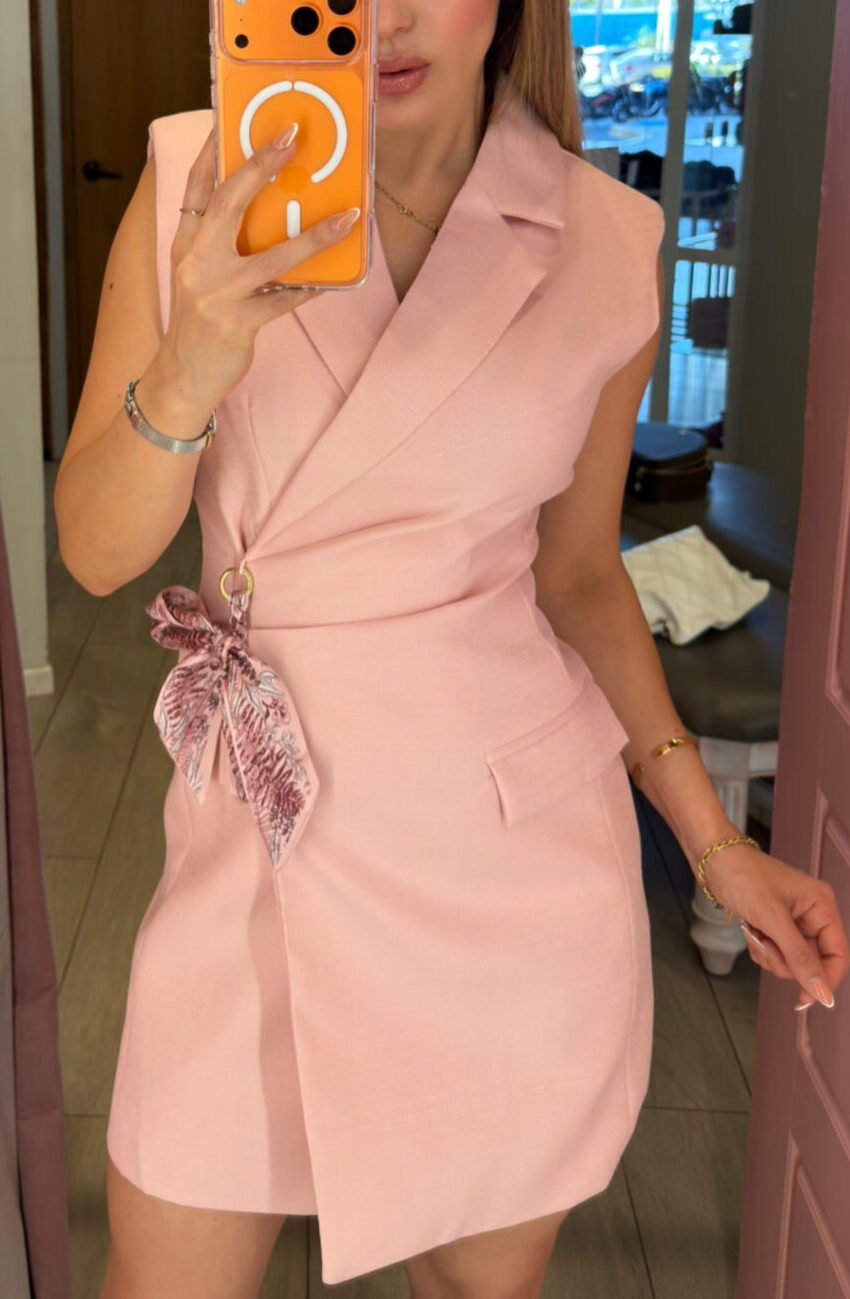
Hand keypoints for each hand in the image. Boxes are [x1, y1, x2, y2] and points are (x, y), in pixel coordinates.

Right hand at [160, 125, 360, 411]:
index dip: (212, 150)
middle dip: (260, 167)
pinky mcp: (238, 324)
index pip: (196, 188)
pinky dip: (310, 289)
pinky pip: (285, 301)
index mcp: (185, 245)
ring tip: (347, 218)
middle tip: (291, 138)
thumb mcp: (198, 276)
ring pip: (272, 258)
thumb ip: (220, 245)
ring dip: (314, 236)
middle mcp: (197, 263)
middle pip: (229, 203)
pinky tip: (333, 279)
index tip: (229, 118)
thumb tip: (269, 216)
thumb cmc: (198, 324)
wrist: (182, 379)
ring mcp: (216, 294)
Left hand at [702, 842, 849, 1009]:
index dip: (824, 980)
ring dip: (768, 954)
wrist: (712, 860)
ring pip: (790, 961)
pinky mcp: (775, 925)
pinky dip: (760, 948)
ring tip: (755, 931)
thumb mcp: (772, 918)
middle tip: (765, 942)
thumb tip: (823, 992)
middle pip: (811, 962)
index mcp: (821, 905)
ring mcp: (793, 921)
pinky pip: (774, 953)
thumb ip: (799, 957)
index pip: (837, 955)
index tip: (803, 999)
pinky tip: (750, 930)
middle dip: (783, 959)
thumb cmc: (743, 876)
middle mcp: (812, 913)